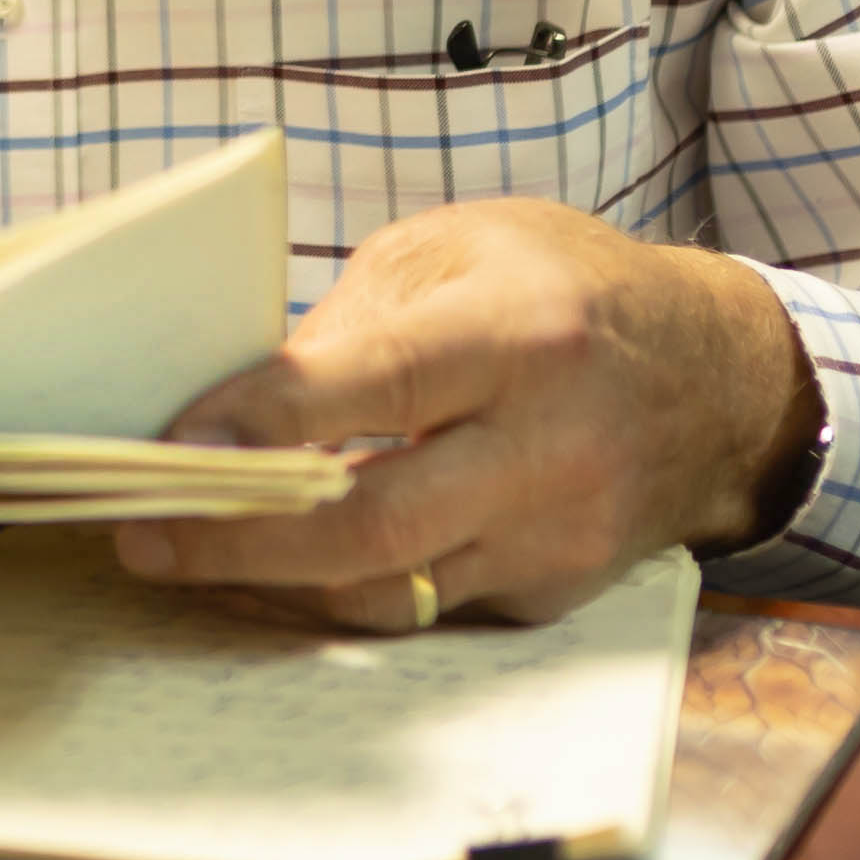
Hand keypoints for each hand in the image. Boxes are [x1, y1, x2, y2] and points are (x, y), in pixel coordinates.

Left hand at [117, 199, 816, 628]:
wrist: (715, 379)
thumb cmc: (563, 292)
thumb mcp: (461, 252)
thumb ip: (353, 324)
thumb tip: (238, 408)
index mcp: (522, 334)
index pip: (374, 386)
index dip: (262, 423)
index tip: (169, 445)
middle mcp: (549, 446)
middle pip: (373, 522)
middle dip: (240, 538)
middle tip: (144, 535)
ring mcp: (557, 535)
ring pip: (389, 589)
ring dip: (272, 581)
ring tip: (184, 555)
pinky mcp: (553, 593)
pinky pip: (426, 607)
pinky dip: (342, 592)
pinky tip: (278, 567)